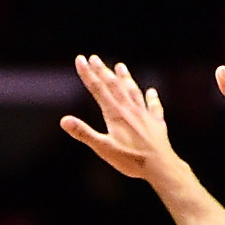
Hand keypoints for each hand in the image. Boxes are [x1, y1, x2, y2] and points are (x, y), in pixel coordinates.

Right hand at [62, 56, 185, 183]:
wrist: (160, 166)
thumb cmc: (131, 160)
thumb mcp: (103, 148)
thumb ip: (84, 133)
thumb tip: (64, 120)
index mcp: (115, 114)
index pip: (98, 89)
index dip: (88, 74)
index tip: (80, 59)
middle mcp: (130, 109)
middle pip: (114, 86)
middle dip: (103, 71)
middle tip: (94, 58)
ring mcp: (145, 115)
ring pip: (133, 92)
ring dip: (126, 78)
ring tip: (120, 66)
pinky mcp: (157, 124)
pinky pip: (154, 107)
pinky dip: (152, 98)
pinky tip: (152, 92)